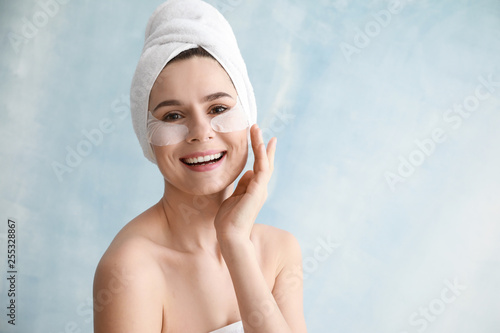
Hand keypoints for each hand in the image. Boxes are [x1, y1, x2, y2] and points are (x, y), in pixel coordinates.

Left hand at [214, 124, 276, 242]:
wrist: (230, 235)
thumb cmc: (229, 221)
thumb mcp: (233, 198)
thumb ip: (241, 186)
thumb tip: (248, 173)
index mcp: (254, 189)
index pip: (259, 167)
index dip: (261, 153)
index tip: (260, 139)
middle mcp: (260, 188)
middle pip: (264, 161)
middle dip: (262, 144)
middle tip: (258, 128)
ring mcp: (261, 188)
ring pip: (264, 161)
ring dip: (260, 144)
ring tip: (256, 129)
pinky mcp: (258, 190)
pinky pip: (262, 168)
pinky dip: (261, 154)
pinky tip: (259, 143)